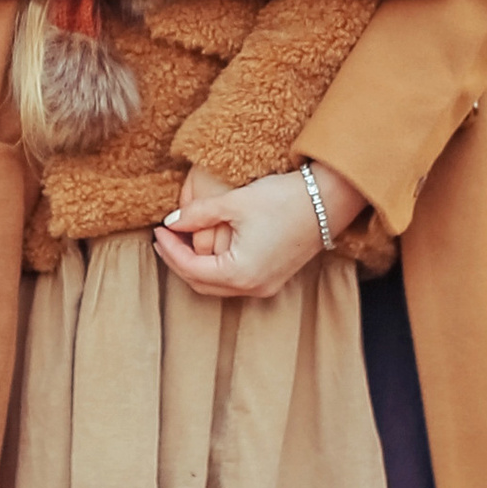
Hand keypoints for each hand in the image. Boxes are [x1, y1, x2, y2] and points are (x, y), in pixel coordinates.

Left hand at [153, 161, 364, 298]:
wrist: (329, 200)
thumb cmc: (284, 199)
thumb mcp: (234, 202)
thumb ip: (198, 214)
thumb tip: (171, 221)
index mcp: (240, 273)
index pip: (189, 268)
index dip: (169, 249)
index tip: (157, 228)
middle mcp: (252, 288)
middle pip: (200, 284)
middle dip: (178, 261)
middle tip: (164, 237)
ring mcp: (265, 286)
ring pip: (217, 285)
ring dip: (195, 266)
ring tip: (181, 240)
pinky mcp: (273, 278)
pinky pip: (234, 281)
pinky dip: (215, 267)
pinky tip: (208, 246)